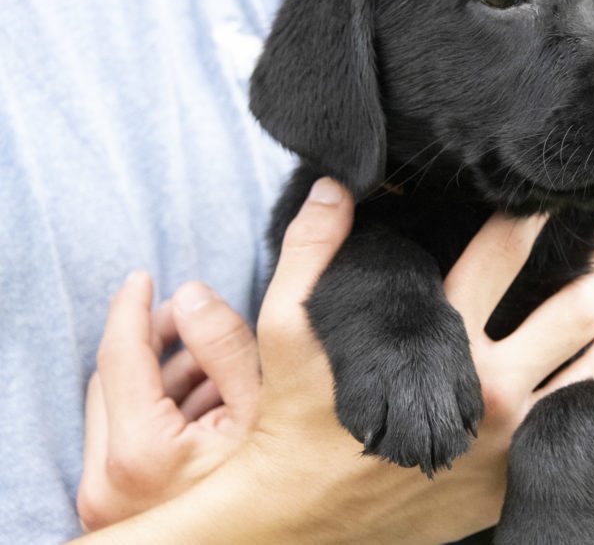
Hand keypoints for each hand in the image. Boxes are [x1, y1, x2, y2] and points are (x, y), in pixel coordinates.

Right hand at [75, 177, 593, 543]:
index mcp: (443, 344)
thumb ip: (312, 247)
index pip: (505, 254)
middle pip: (578, 311)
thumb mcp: (286, 326)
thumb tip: (337, 182)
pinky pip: (583, 428)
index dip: (531, 215)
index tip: (547, 196)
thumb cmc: (294, 416)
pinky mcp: (515, 482)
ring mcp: (511, 443)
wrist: (302, 521)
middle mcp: (491, 392)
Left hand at [77, 274, 260, 530]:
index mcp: (141, 456)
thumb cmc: (283, 482)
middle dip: (153, 342)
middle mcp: (109, 484)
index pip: (118, 356)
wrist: (280, 535)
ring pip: (117, 407)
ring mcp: (109, 500)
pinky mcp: (118, 505)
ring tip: (218, 368)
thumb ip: (225, 347)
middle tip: (193, 318)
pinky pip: (125, 437)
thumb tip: (190, 294)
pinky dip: (162, 410)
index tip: (143, 277)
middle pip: (111, 379)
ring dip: (162, 377)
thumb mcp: (267, 405)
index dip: (131, 308)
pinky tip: (210, 402)